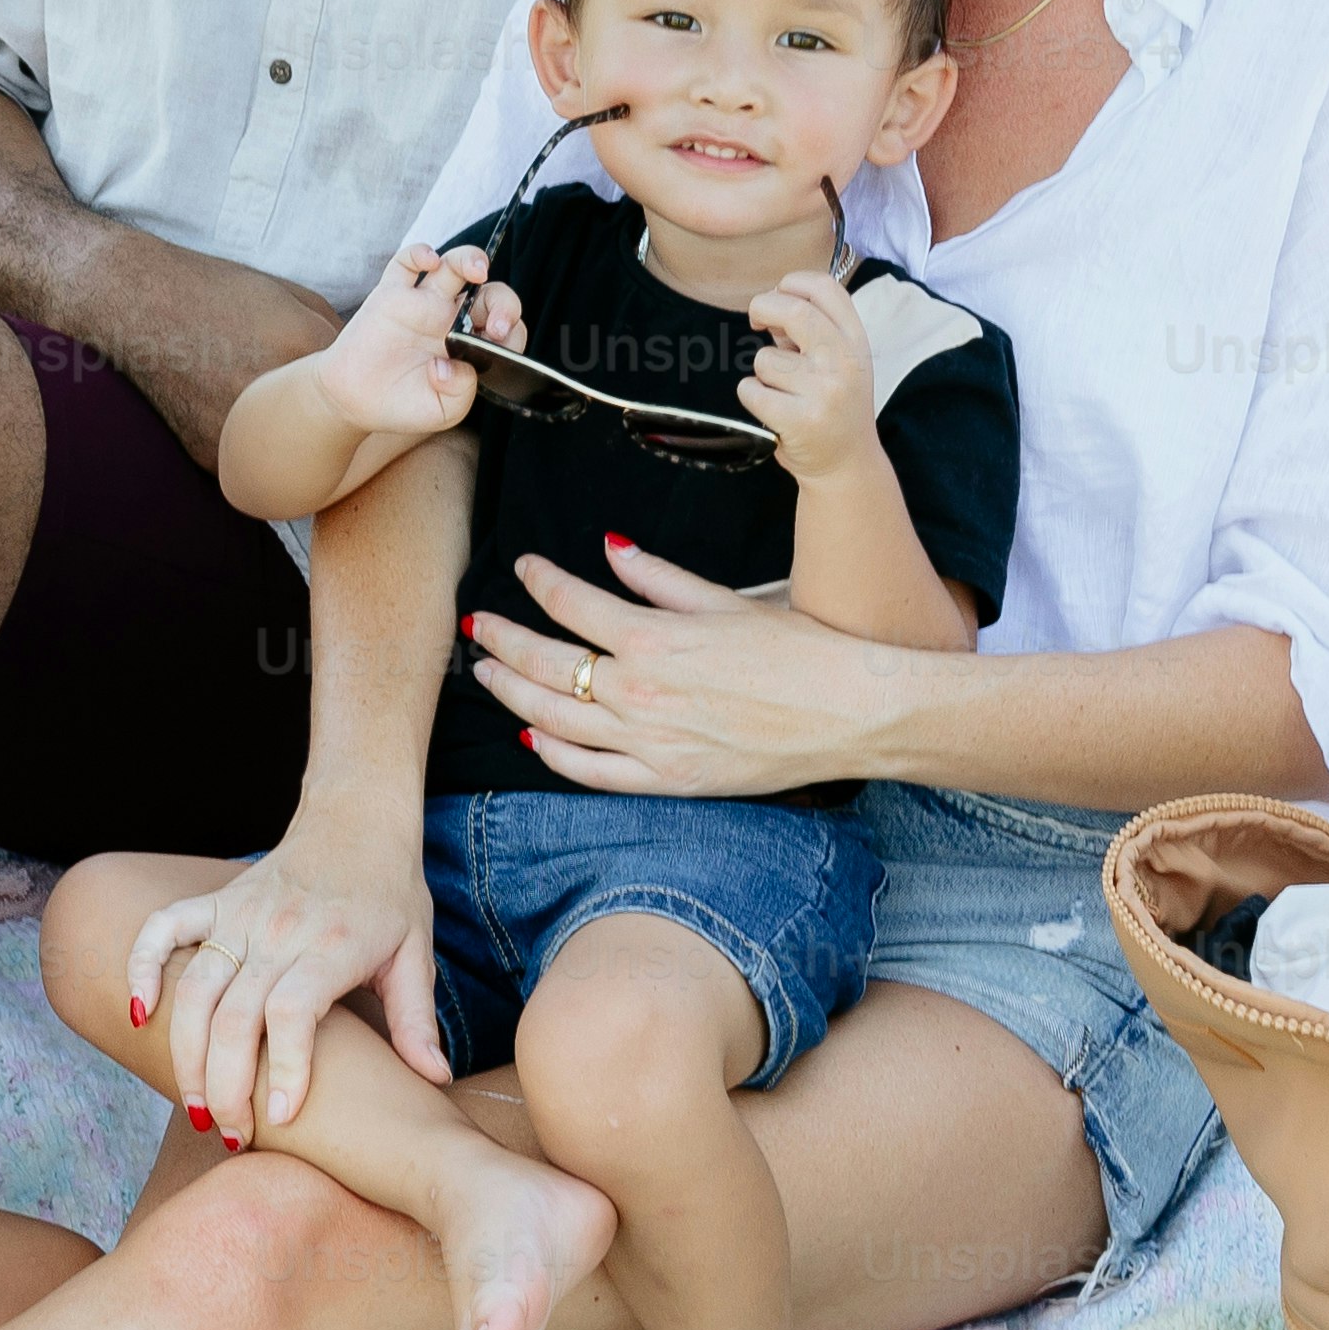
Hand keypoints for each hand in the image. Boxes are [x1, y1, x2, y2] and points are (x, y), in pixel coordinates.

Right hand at [112, 815, 446, 1130]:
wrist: (357, 819)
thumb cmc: (390, 895)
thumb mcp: (415, 954)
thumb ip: (417, 1021)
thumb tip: (434, 1080)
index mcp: (332, 946)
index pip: (294, 1014)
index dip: (284, 1069)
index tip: (282, 1119)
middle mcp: (279, 931)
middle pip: (234, 1017)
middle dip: (226, 1087)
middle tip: (231, 1135)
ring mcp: (240, 914)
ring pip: (194, 989)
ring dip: (185, 1054)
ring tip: (194, 1107)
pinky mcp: (215, 901)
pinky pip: (162, 930)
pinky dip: (142, 967)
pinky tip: (140, 1015)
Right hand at [306, 242, 507, 441]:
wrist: (354, 400)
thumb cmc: (403, 404)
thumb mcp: (443, 412)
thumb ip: (461, 392)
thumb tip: (456, 365)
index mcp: (471, 346)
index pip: (506, 327)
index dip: (511, 330)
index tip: (501, 343)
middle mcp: (452, 319)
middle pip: (489, 293)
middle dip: (503, 302)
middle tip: (497, 325)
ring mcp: (423, 303)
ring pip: (456, 266)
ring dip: (471, 260)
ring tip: (477, 271)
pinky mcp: (392, 293)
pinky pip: (407, 261)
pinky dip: (420, 252)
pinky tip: (429, 262)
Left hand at [463, 541, 928, 800]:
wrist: (850, 713)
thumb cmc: (800, 651)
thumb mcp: (726, 601)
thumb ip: (659, 578)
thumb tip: (610, 549)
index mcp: (654, 638)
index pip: (570, 604)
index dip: (538, 582)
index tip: (524, 568)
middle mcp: (639, 693)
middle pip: (545, 664)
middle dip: (503, 641)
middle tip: (479, 625)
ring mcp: (649, 743)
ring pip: (553, 720)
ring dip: (512, 694)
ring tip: (487, 674)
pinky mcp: (667, 780)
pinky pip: (590, 772)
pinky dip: (553, 755)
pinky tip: (533, 738)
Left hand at [735, 271, 885, 485]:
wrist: (847, 464)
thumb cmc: (834, 405)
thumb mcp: (838, 361)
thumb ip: (810, 331)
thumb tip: (770, 307)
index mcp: (856, 341)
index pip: (825, 287)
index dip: (792, 283)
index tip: (778, 296)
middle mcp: (845, 362)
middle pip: (793, 311)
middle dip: (762, 308)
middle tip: (757, 321)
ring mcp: (824, 391)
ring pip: (764, 359)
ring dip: (762, 373)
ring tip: (783, 392)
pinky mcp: (800, 419)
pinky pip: (751, 390)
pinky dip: (752, 397)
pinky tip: (773, 410)